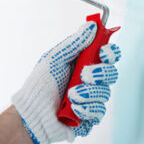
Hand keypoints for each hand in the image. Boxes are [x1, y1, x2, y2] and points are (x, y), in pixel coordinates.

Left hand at [12, 21, 120, 143]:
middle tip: (84, 75)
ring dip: (88, 93)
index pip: (107, 56)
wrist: (31, 113)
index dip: (110, 52)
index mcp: (84, 64)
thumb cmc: (39, 85)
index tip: (104, 52)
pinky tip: (73, 108)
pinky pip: (99, 111)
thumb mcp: (55, 59)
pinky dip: (87, 108)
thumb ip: (75, 43)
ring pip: (106, 93)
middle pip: (112, 73)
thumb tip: (91, 26)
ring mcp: (91, 99)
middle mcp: (91, 81)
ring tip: (70, 95)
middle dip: (100, 73)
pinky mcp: (90, 117)